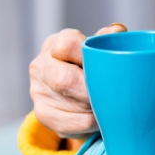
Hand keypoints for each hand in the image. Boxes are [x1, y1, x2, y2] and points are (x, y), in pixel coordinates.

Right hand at [29, 23, 126, 138]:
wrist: (75, 94)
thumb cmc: (89, 66)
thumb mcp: (97, 50)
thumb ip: (107, 40)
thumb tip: (117, 31)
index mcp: (55, 43)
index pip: (67, 43)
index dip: (89, 55)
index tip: (107, 66)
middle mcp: (41, 65)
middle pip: (64, 77)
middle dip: (91, 88)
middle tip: (112, 93)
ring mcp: (37, 90)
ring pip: (66, 101)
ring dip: (92, 106)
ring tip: (108, 105)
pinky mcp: (41, 113)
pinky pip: (65, 122)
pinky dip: (86, 122)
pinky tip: (98, 119)